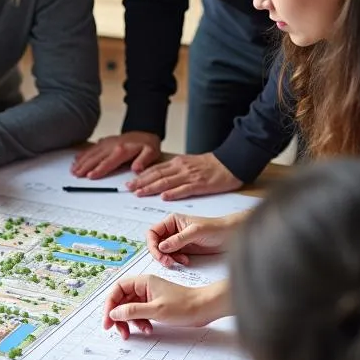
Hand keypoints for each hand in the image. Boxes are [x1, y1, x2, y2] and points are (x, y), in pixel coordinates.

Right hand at [71, 131, 160, 178]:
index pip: (108, 162)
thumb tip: (137, 168)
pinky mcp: (104, 141)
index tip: (90, 176)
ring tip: (73, 169)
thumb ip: (144, 161)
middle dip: (85, 167)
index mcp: (122, 150)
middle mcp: (112, 146)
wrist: (145, 130)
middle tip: (76, 174)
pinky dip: (83, 153)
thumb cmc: (147, 144)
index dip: (99, 170)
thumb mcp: (151, 152)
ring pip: (91, 153)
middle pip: (96, 158)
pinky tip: (77, 158)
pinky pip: (92, 148)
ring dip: (81, 161)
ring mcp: (107, 143)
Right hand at [103, 276, 228, 338]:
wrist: (205, 308)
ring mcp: (150, 297)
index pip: (117, 289)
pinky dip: (141, 323)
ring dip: (130, 322)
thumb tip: (113, 313)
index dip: (110, 304)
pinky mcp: (156, 306)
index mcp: (143, 282)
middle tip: (117, 331)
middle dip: (119, 316)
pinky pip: (141, 314)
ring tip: (138, 332)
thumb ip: (132, 311)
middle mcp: (144, 288)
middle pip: (122, 301)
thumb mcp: (156, 310)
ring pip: (130, 309)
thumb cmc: (185, 305)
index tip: (108, 319)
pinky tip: (148, 329)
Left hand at [126, 152, 240, 199]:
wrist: (231, 162)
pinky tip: (164, 196)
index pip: (154, 169)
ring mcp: (190, 176)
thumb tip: (159, 176)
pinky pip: (184, 189)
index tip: (129, 183)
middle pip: (156, 175)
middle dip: (140, 182)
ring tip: (139, 193)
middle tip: (128, 188)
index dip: (141, 176)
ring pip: (166, 182)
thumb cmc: (211, 165)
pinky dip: (173, 193)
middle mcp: (181, 168)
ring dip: (151, 188)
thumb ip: (174, 170)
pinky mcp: (200, 184)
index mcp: (177, 163)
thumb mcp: (189, 163)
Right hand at [148, 210, 246, 266]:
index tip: (159, 253)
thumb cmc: (215, 228)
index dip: (152, 243)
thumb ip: (178, 239)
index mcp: (171, 221)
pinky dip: (176, 261)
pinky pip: (172, 257)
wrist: (230, 235)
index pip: (153, 232)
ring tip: (179, 261)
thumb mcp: (195, 232)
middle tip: (167, 262)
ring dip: (168, 258)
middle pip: (155, 243)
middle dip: (159, 254)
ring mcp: (177, 240)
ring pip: (163, 252)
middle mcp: (172, 230)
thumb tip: (161, 247)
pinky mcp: (183, 249)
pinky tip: (185, 261)